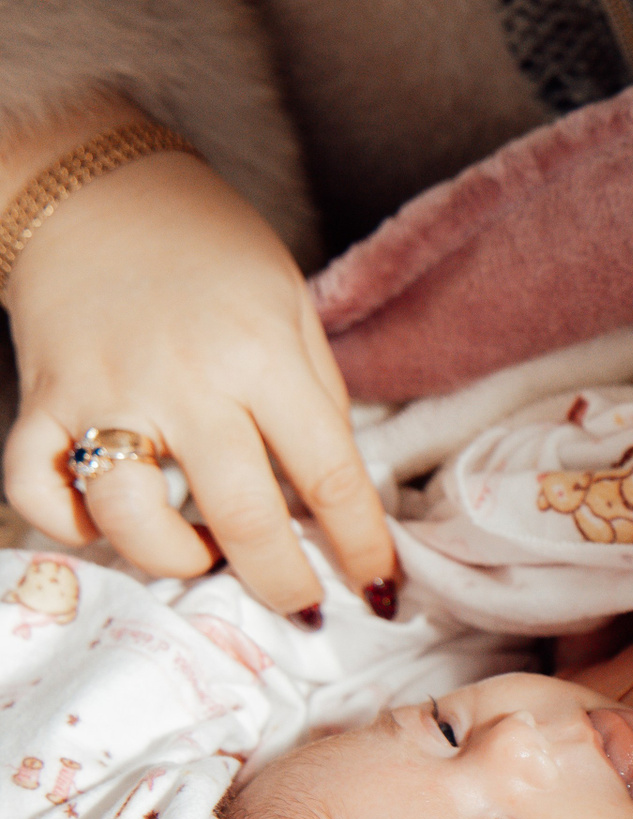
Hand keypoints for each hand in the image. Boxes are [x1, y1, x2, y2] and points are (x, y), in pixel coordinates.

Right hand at [2, 98, 395, 620]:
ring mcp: (104, 391)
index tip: (381, 591)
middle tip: (300, 603)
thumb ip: (316, 397)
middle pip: (241, 517)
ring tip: (203, 552)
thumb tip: (340, 494)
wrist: (96, 186)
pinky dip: (68, 525)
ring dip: (175, 560)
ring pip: (130, 520)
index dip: (362, 547)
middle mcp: (185, 380)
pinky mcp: (41, 397)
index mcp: (262, 354)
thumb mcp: (292, 306)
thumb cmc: (211, 249)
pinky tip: (108, 522)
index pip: (330, 476)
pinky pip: (36, 489)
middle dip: (282, 582)